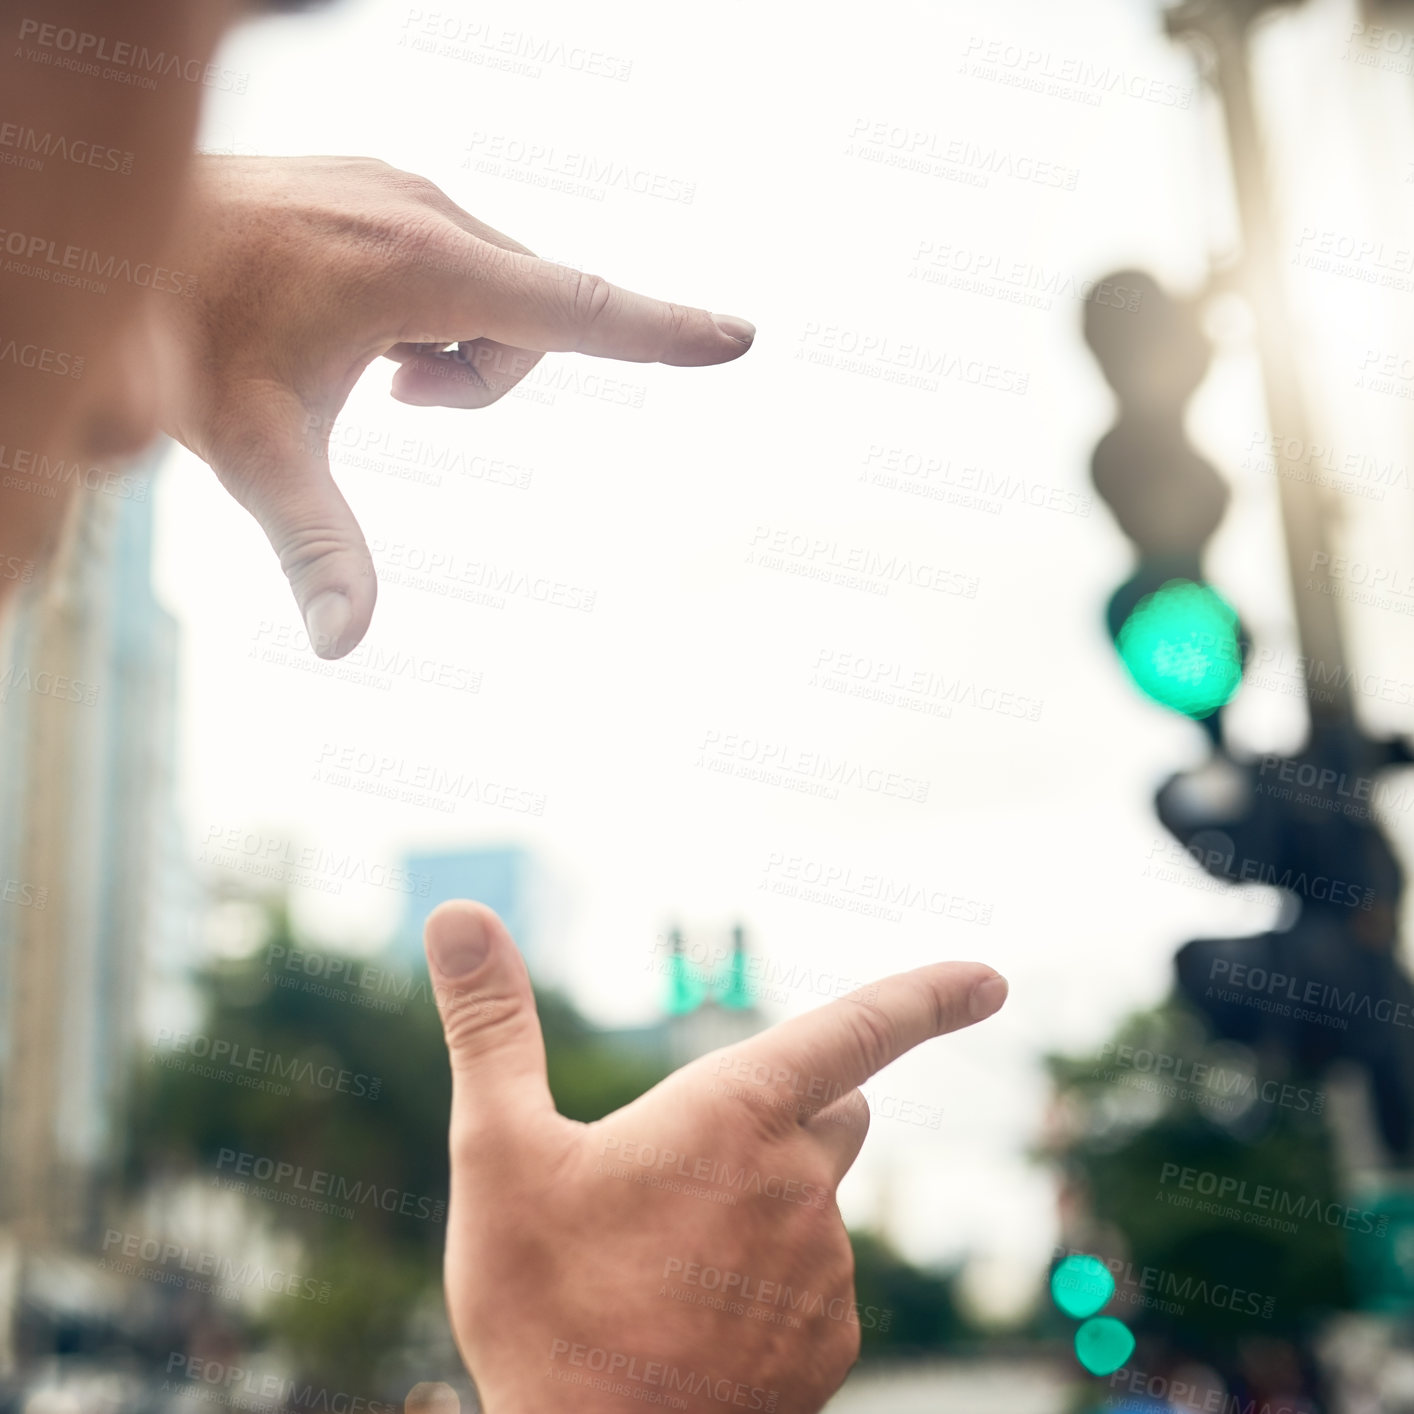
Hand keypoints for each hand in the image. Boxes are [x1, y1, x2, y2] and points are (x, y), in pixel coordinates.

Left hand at [158, 156, 754, 658]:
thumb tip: (345, 646)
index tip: (740, 336)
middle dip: (481, 383)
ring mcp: (404, 189)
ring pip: (494, 294)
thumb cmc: (180, 336)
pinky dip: (429, 316)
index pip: (575, 309)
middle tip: (389, 399)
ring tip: (364, 366)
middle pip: (530, 320)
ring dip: (452, 352)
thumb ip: (314, 546)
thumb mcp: (252, 450)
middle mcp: (426, 209)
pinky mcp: (384, 189)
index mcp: (418, 264)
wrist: (112, 236)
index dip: (663, 331)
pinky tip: (351, 325)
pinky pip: (455, 265)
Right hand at [423, 901, 1007, 1413]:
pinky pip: (817, 1276)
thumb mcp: (496, 1153)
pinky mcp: (829, 1343)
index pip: (860, 1028)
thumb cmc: (542, 1311)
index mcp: (735, 1117)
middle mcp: (801, 1186)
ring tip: (664, 1260)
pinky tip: (696, 1315)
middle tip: (694, 1156)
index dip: (926, 993)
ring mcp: (824, 1272)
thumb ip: (490, 1024)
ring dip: (764, 1200)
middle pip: (836, 1106)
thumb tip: (455, 913)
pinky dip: (772, 1275)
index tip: (988, 977)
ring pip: (816, 1197)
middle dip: (793, 1104)